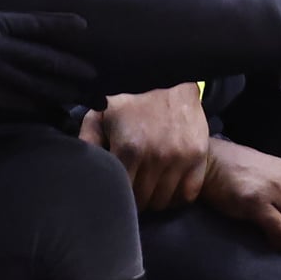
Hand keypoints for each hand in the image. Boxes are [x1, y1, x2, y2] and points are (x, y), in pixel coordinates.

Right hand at [0, 11, 100, 111]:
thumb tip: (17, 38)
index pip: (35, 22)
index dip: (61, 24)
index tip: (84, 27)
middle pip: (43, 55)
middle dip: (72, 67)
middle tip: (96, 77)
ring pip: (36, 81)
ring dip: (62, 90)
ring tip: (84, 97)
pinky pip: (15, 99)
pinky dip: (36, 105)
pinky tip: (52, 110)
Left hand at [80, 84, 208, 210]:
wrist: (171, 78)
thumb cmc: (131, 101)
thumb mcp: (102, 114)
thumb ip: (88, 141)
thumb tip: (81, 169)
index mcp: (129, 148)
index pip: (121, 192)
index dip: (117, 195)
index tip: (117, 191)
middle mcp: (156, 156)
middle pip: (142, 200)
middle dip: (135, 200)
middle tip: (133, 191)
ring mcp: (180, 158)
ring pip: (164, 201)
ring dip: (154, 199)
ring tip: (149, 188)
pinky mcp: (199, 157)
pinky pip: (187, 194)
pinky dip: (177, 196)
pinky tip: (168, 186)